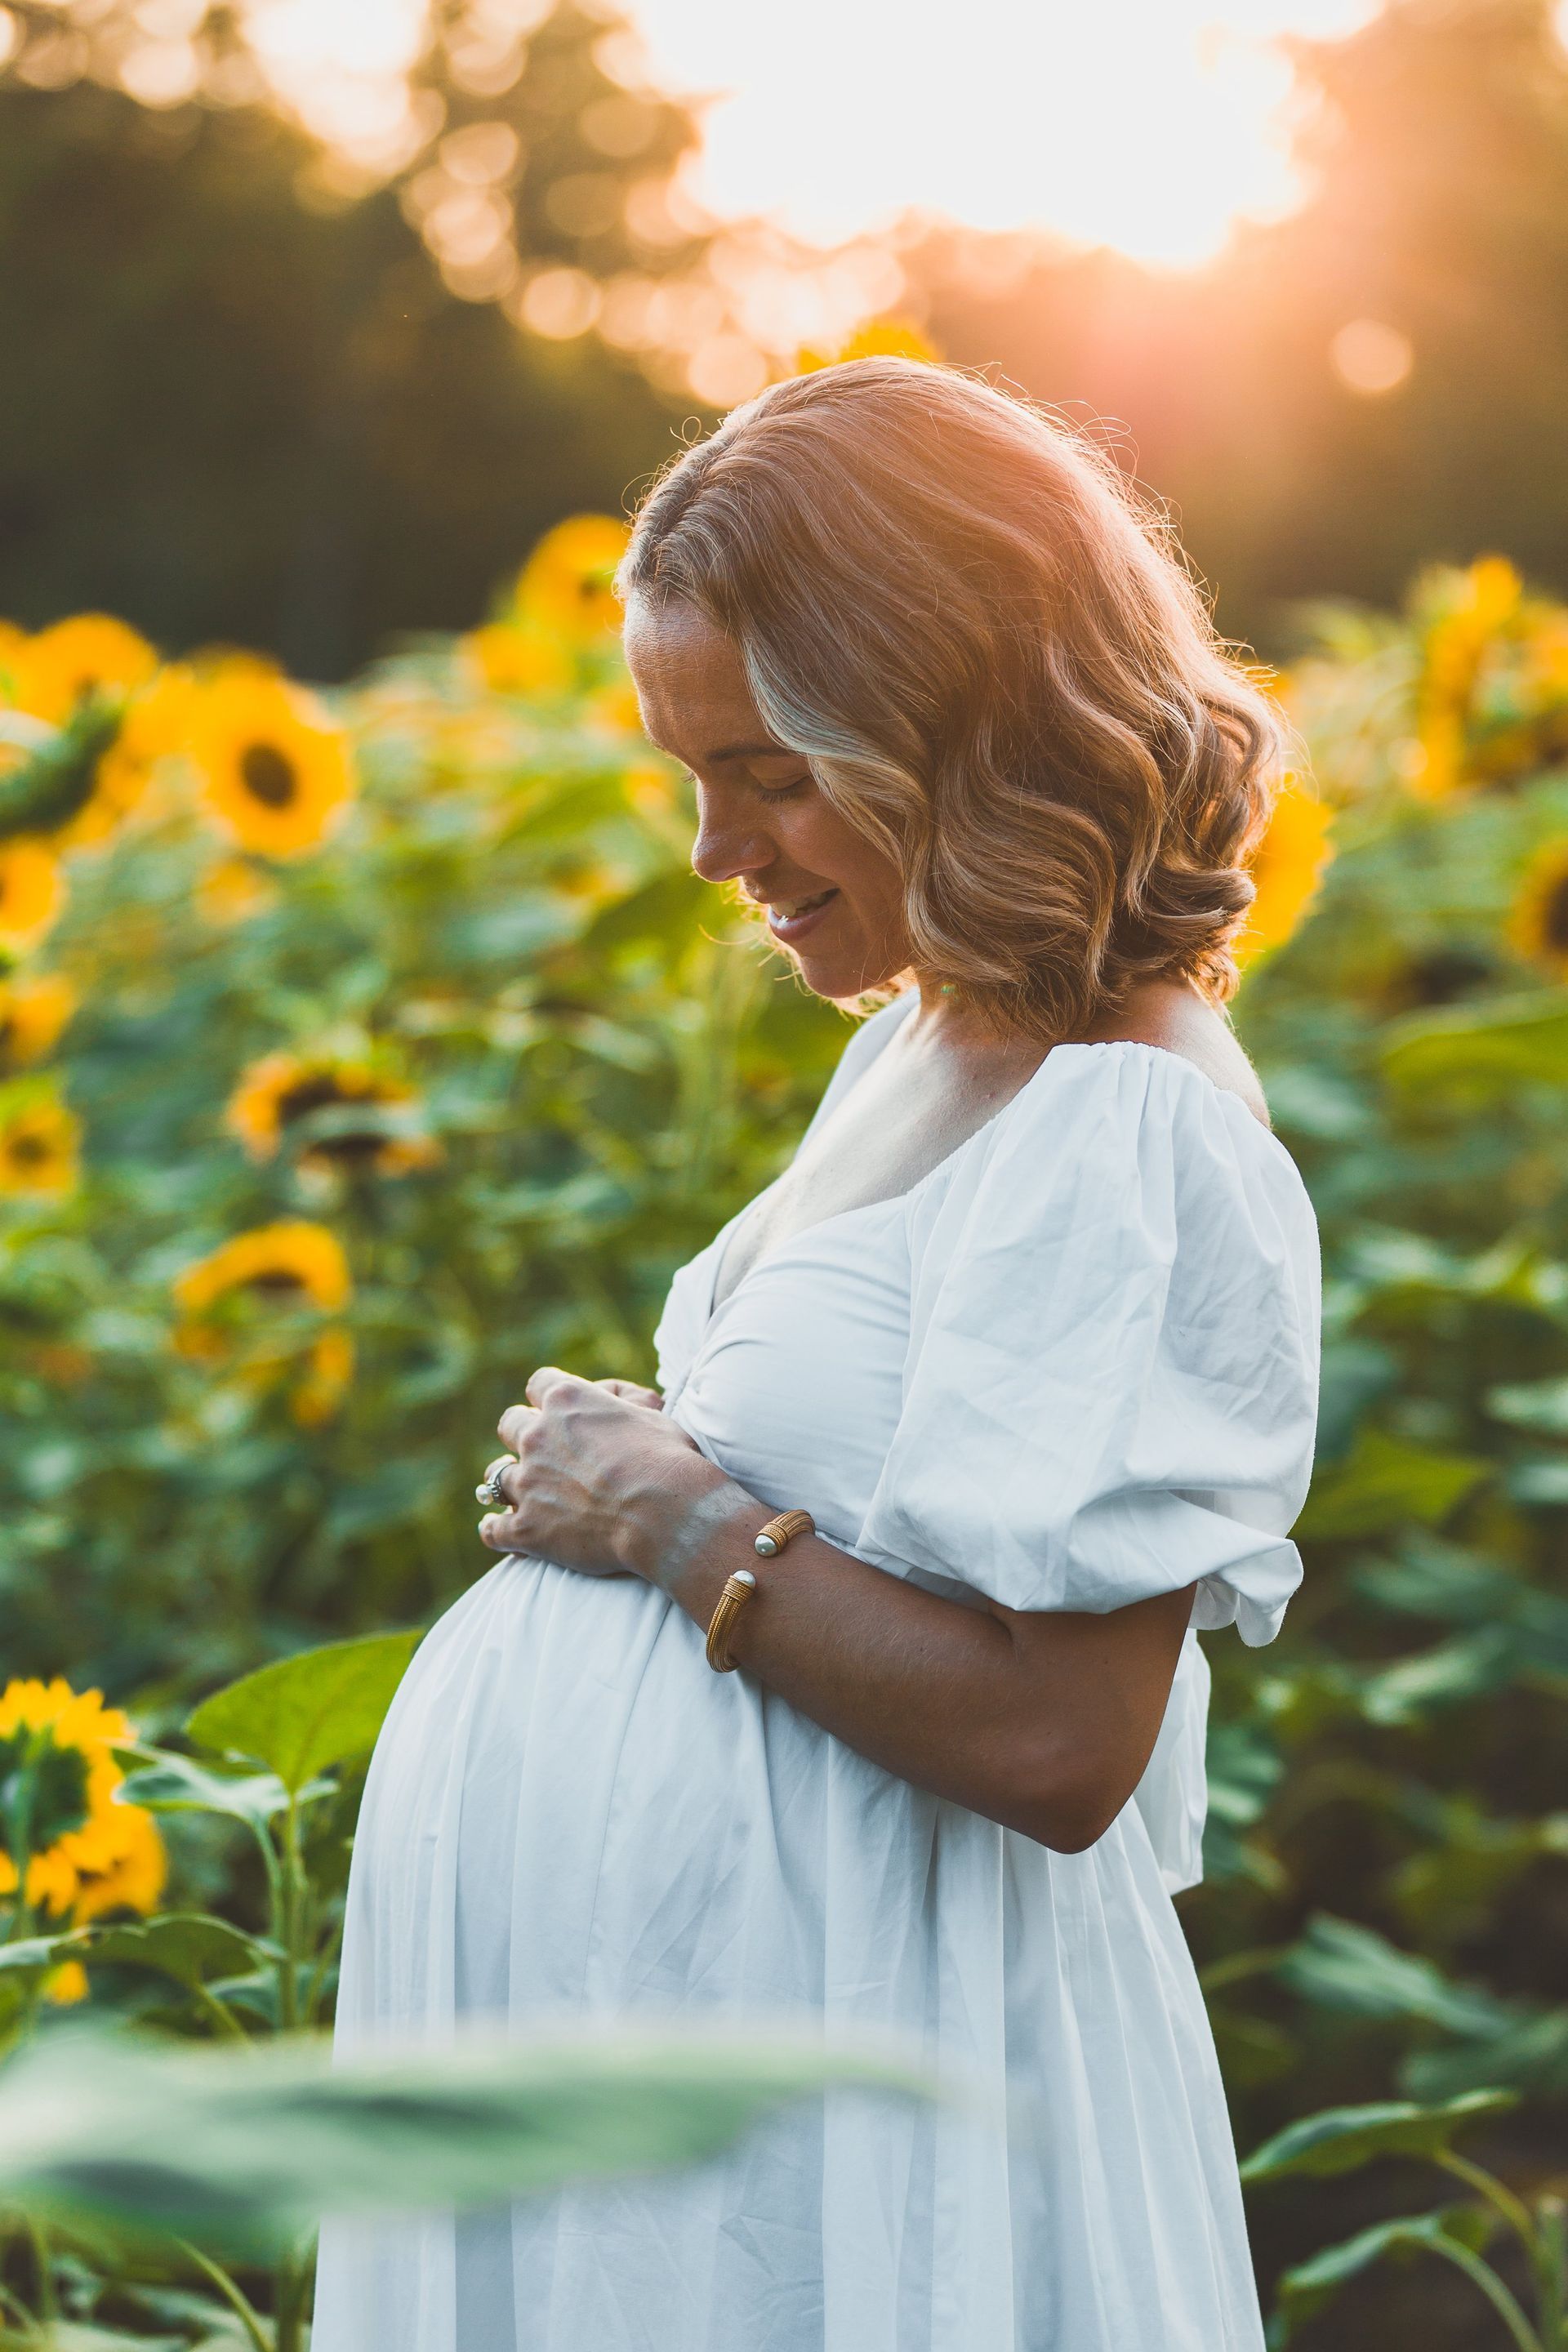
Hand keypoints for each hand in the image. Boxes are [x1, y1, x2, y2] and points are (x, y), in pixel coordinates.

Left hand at [477, 1365, 728, 1577]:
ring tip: (521, 1493)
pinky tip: (499, 1530)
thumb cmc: (668, 1461)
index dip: (548, 1397)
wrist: (665, 1515)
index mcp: (567, 1402)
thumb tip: (612, 1398)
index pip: (540, 1383)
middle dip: (522, 1436)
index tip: (557, 1410)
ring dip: (509, 1481)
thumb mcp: (652, 1415)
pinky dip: (495, 1529)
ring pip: (496, 1476)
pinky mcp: (526, 1528)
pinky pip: (493, 1529)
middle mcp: (537, 1436)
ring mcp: (528, 1483)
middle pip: (509, 1424)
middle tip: (540, 1452)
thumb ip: (623, 1403)